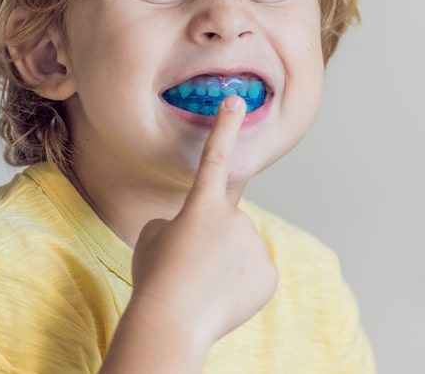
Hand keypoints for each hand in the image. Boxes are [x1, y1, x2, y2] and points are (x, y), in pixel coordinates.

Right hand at [129, 95, 278, 352]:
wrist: (173, 324)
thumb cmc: (155, 279)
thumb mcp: (154, 238)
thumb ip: (180, 222)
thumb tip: (200, 229)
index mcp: (202, 205)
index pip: (215, 156)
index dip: (225, 126)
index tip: (236, 100)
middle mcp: (236, 219)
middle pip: (225, 223)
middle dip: (211, 240)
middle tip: (190, 266)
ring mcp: (255, 246)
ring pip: (241, 248)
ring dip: (225, 263)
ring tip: (203, 285)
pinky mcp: (269, 274)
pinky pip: (254, 273)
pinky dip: (240, 284)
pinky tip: (222, 298)